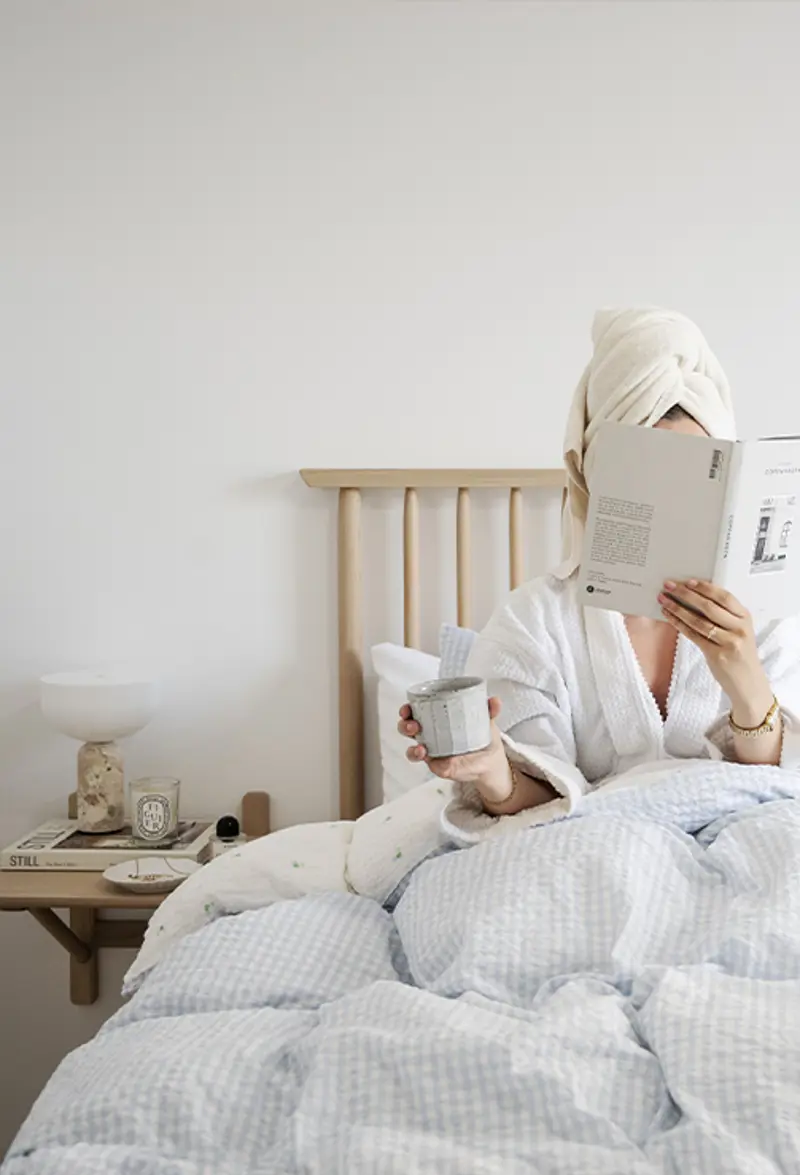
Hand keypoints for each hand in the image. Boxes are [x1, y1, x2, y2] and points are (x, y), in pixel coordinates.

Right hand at [397, 698, 512, 802]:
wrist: (491, 763)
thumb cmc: (483, 738)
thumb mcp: (486, 721)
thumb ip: (489, 711)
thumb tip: (494, 701)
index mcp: (438, 719)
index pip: (417, 711)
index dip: (408, 708)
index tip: (408, 706)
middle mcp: (431, 734)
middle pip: (408, 727)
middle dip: (405, 724)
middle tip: (413, 723)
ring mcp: (432, 750)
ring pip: (411, 747)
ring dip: (411, 746)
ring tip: (420, 746)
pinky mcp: (436, 765)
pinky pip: (424, 763)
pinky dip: (420, 757)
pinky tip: (425, 754)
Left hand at [658, 579, 771, 720]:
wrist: (749, 684)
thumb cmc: (740, 654)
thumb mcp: (740, 631)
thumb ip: (725, 616)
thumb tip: (695, 597)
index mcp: (745, 618)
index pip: (724, 597)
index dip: (705, 588)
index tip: (688, 581)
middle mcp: (739, 629)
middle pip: (709, 607)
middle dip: (686, 594)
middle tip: (668, 586)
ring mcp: (729, 643)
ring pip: (698, 621)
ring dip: (677, 608)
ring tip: (663, 600)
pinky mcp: (717, 655)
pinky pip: (693, 636)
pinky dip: (679, 624)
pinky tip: (668, 616)